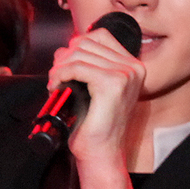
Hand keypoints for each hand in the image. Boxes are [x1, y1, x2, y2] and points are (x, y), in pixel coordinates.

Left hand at [47, 28, 144, 162]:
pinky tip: (56, 86)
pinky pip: (78, 67)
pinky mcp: (113, 84)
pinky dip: (61, 74)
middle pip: (88, 42)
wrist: (100, 152)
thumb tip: (63, 49)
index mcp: (133, 66)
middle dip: (65, 57)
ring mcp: (126, 75)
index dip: (76, 47)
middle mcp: (133, 68)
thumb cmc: (94, 125)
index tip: (65, 67)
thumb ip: (83, 63)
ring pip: (80, 52)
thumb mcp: (91, 88)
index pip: (100, 36)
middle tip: (56, 77)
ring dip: (60, 66)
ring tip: (55, 83)